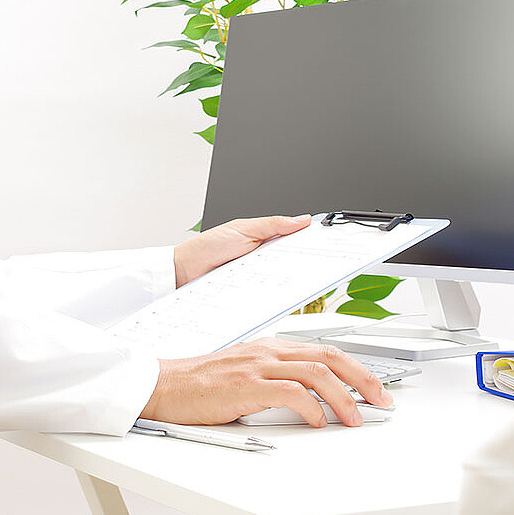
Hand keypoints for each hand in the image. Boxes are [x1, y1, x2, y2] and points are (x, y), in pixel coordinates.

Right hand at [140, 338, 393, 427]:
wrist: (164, 385)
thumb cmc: (201, 386)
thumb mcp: (245, 375)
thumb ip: (276, 381)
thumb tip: (312, 402)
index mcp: (271, 347)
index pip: (324, 351)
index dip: (356, 370)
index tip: (374, 390)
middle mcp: (269, 351)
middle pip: (329, 357)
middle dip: (363, 379)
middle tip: (381, 401)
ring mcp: (258, 365)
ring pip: (317, 373)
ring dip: (344, 398)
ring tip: (355, 418)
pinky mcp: (246, 384)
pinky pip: (291, 392)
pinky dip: (312, 407)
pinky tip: (318, 422)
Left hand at [173, 214, 310, 287]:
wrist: (183, 272)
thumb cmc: (207, 247)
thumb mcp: (243, 229)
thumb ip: (272, 224)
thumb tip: (302, 219)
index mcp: (263, 240)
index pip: (294, 240)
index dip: (311, 242)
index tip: (330, 242)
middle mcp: (262, 260)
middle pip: (292, 262)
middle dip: (306, 263)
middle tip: (321, 263)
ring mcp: (256, 278)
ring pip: (281, 281)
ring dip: (290, 280)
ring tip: (303, 277)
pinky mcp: (250, 295)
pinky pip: (266, 295)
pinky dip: (273, 295)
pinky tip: (280, 292)